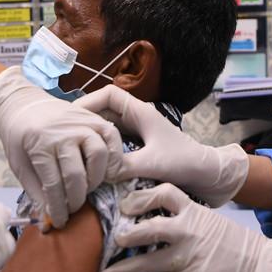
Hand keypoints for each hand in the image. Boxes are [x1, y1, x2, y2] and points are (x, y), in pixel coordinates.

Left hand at [0, 66, 124, 227]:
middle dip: (75, 199)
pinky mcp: (93, 117)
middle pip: (77, 175)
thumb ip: (35, 191)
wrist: (22, 104)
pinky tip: (104, 169)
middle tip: (72, 208)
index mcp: (39, 145)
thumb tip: (47, 219)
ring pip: (99, 155)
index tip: (59, 222)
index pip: (53, 186)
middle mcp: (63, 133)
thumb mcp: (18, 164)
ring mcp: (81, 123)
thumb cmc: (18, 137)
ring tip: (86, 187)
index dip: (57, 209)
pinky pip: (111, 137)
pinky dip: (113, 155)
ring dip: (95, 178)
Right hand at [74, 86, 248, 206]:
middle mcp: (136, 119)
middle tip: (63, 136)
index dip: (87, 102)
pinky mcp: (137, 148)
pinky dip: (100, 150)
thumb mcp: (154, 164)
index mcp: (141, 112)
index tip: (69, 117)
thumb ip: (124, 166)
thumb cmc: (186, 163)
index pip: (108, 95)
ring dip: (91, 137)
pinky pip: (112, 144)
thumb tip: (95, 172)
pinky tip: (88, 163)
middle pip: (102, 111)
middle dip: (83, 121)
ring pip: (106, 128)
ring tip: (71, 149)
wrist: (208, 175)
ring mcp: (136, 133)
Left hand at [100, 184, 271, 271]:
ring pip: (147, 263)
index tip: (127, 205)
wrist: (260, 267)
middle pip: (148, 228)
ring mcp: (186, 256)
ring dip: (125, 270)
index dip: (142, 197)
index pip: (163, 193)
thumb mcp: (211, 220)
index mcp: (194, 210)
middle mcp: (187, 230)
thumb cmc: (236, 243)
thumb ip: (187, 218)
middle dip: (128, 236)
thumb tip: (159, 222)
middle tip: (115, 240)